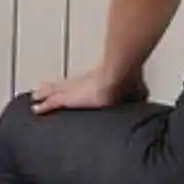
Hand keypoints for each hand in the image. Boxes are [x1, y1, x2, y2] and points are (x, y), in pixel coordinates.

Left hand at [30, 64, 147, 113]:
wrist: (119, 74)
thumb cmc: (127, 78)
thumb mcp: (135, 88)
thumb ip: (139, 92)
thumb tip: (149, 97)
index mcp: (95, 79)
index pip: (81, 82)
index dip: (73, 84)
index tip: (66, 86)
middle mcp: (82, 82)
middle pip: (64, 84)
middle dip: (53, 87)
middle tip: (41, 89)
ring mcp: (74, 89)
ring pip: (55, 91)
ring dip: (44, 94)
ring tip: (34, 96)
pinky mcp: (70, 98)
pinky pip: (53, 102)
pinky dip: (44, 106)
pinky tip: (35, 109)